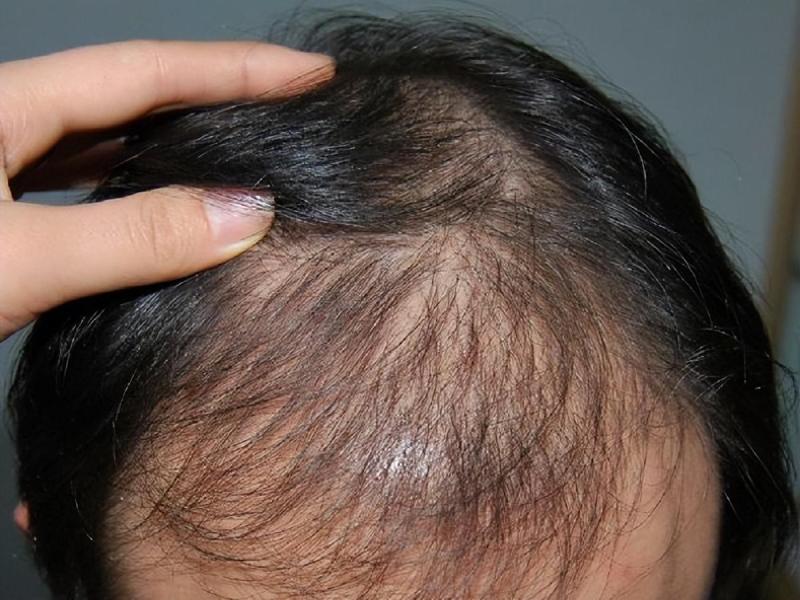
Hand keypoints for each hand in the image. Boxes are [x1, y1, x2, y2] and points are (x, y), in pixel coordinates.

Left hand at [0, 40, 333, 341]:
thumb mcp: (24, 257)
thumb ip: (134, 237)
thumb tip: (247, 215)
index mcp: (3, 105)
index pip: (145, 72)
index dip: (234, 69)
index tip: (310, 74)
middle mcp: (5, 123)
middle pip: (130, 98)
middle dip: (215, 98)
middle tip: (292, 105)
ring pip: (105, 143)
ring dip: (176, 147)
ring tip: (245, 150)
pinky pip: (84, 185)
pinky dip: (135, 190)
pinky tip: (164, 203)